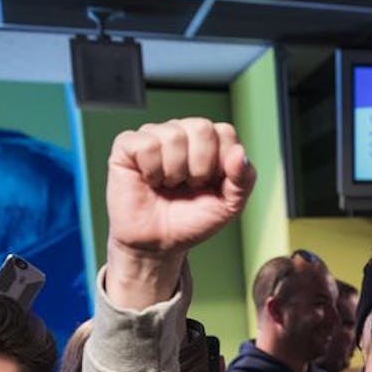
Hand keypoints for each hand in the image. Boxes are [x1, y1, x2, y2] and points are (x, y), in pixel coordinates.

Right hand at [105, 117, 254, 307]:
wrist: (158, 243)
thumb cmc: (191, 221)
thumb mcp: (229, 206)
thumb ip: (243, 180)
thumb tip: (240, 151)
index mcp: (209, 143)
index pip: (225, 132)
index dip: (222, 163)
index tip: (211, 184)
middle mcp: (182, 133)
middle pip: (201, 127)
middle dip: (200, 167)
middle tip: (190, 185)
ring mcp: (154, 135)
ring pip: (173, 135)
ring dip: (175, 172)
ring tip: (169, 185)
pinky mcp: (127, 145)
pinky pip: (146, 144)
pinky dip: (152, 170)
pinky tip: (150, 180)